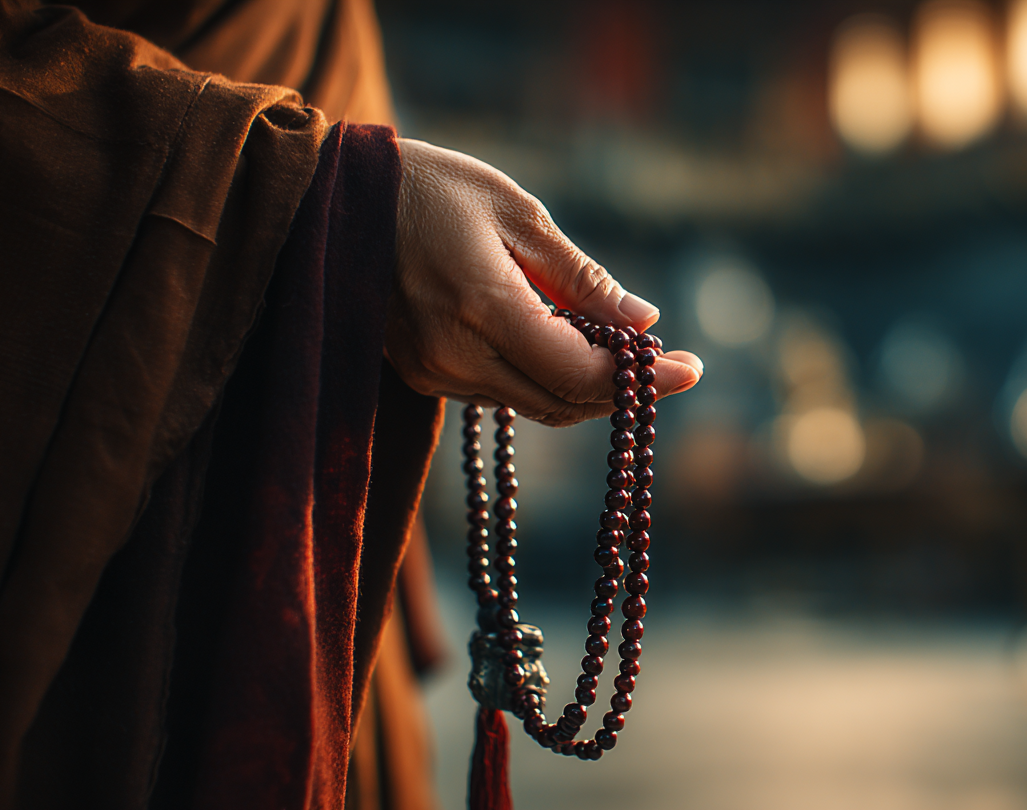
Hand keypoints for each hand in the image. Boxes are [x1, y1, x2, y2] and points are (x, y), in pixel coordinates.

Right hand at [386, 139, 702, 424]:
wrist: (333, 200)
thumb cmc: (432, 188)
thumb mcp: (517, 214)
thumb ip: (582, 277)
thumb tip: (645, 322)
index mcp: (482, 307)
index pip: (581, 374)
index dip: (643, 380)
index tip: (693, 367)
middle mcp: (455, 355)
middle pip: (564, 402)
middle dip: (625, 390)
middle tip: (670, 363)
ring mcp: (434, 372)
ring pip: (536, 404)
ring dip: (588, 386)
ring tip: (625, 349)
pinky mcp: (423, 375)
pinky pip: (504, 393)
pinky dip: (547, 378)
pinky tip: (570, 344)